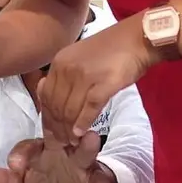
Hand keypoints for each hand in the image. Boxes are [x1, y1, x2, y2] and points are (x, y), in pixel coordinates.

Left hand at [0, 132, 117, 182]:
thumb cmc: (49, 180)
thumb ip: (2, 179)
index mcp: (40, 150)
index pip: (28, 146)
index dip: (22, 153)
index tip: (13, 165)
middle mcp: (61, 150)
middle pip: (59, 140)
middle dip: (58, 136)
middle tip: (54, 149)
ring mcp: (80, 162)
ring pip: (83, 152)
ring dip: (87, 146)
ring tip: (90, 140)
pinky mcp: (97, 180)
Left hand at [38, 14, 155, 142]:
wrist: (136, 39)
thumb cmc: (110, 50)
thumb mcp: (78, 58)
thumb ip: (65, 76)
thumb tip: (54, 101)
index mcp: (59, 62)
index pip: (45, 96)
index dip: (47, 118)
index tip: (52, 132)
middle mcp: (67, 68)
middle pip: (56, 106)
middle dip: (57, 128)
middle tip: (62, 143)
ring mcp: (85, 76)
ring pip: (70, 110)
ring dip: (69, 130)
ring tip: (72, 142)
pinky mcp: (104, 83)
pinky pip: (89, 108)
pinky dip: (83, 124)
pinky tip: (82, 133)